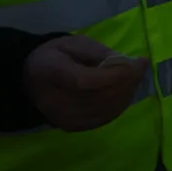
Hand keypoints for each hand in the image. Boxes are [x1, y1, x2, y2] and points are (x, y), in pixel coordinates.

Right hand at [23, 36, 148, 132]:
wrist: (30, 81)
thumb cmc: (55, 57)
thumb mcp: (72, 43)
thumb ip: (97, 51)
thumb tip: (125, 62)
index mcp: (51, 72)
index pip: (85, 80)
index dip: (115, 74)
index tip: (137, 62)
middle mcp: (55, 101)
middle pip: (101, 96)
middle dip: (128, 81)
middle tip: (140, 67)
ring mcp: (64, 118)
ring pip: (107, 109)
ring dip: (128, 92)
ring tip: (135, 77)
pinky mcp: (73, 127)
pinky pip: (105, 117)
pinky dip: (121, 104)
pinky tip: (125, 91)